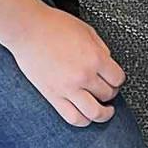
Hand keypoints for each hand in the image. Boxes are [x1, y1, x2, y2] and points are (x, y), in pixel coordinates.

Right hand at [10, 6, 125, 127]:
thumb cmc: (53, 25)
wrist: (28, 29)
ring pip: (94, 113)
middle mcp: (84, 75)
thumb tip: (108, 62)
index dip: (118, 79)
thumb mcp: (87, 30)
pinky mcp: (53, 96)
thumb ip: (101, 48)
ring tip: (105, 111)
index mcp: (95, 57)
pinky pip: (72, 117)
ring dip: (103, 114)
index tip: (115, 79)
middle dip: (111, 93)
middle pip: (108, 94)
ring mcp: (68, 88)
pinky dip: (83, 121)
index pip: (118, 78)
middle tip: (108, 90)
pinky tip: (86, 117)